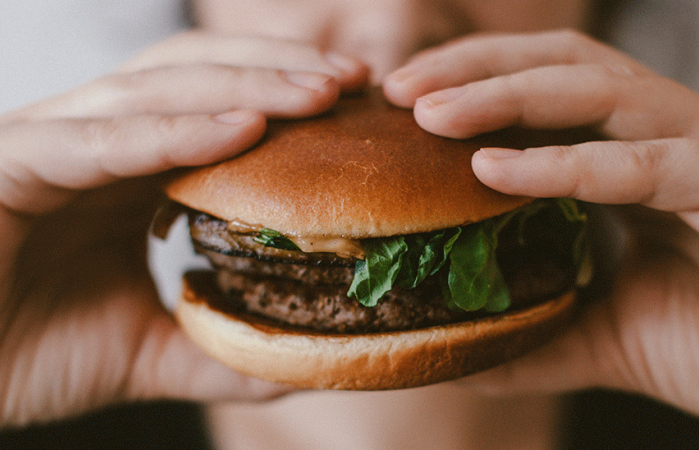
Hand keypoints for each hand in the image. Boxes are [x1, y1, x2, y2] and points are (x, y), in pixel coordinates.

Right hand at [0, 31, 368, 426]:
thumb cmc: (22, 353)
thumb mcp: (144, 352)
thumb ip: (215, 350)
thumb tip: (296, 362)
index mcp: (128, 171)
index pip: (217, 108)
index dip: (287, 98)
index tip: (360, 105)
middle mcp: (95, 142)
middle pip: (198, 78)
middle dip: (281, 69)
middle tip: (359, 78)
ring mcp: (51, 144)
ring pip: (157, 90)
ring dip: (245, 84)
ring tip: (323, 90)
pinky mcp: (9, 162)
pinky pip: (101, 138)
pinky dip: (174, 130)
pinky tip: (243, 128)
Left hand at [384, 30, 698, 440]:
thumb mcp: (607, 336)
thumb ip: (539, 333)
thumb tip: (464, 349)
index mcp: (639, 158)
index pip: (546, 92)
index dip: (473, 87)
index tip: (401, 108)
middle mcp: (672, 136)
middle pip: (562, 66)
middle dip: (475, 69)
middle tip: (399, 90)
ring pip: (597, 91)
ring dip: (504, 95)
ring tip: (429, 113)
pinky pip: (641, 162)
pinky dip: (563, 163)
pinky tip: (494, 169)